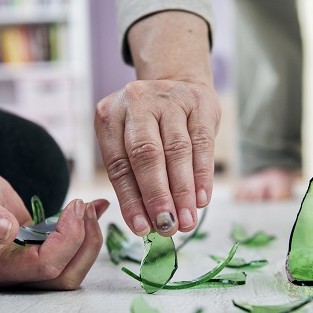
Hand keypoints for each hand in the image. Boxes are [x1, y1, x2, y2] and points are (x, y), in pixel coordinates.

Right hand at [0, 156, 108, 288]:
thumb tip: (6, 232)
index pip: (44, 266)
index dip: (67, 240)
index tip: (75, 207)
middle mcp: (13, 274)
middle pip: (64, 276)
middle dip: (84, 244)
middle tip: (85, 207)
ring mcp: (27, 265)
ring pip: (72, 268)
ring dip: (89, 239)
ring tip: (92, 206)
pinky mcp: (39, 251)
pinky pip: (70, 252)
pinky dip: (87, 231)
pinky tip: (96, 206)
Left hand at [95, 79, 219, 237]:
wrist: (177, 84)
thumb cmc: (149, 127)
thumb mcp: (129, 143)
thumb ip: (134, 180)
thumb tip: (147, 225)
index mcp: (109, 115)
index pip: (119, 165)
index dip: (130, 200)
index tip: (141, 228)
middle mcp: (137, 102)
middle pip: (147, 155)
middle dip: (158, 196)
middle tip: (167, 227)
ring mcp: (169, 99)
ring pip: (177, 151)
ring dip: (183, 192)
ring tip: (186, 222)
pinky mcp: (199, 102)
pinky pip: (202, 144)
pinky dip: (202, 175)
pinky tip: (202, 200)